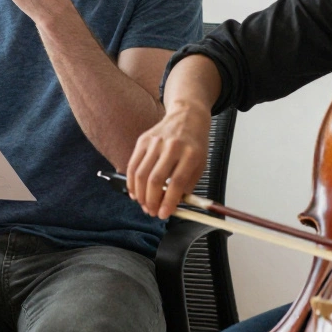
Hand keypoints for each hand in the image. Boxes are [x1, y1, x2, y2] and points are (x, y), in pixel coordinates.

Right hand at [126, 102, 210, 218]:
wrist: (187, 116)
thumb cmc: (194, 143)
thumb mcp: (200, 164)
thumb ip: (187, 186)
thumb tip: (171, 207)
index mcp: (190, 154)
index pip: (177, 182)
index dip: (168, 201)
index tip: (164, 214)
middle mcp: (172, 146)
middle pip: (155, 179)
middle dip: (151, 201)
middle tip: (152, 212)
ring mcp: (155, 142)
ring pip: (141, 174)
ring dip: (140, 194)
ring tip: (144, 205)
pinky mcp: (143, 140)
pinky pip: (133, 165)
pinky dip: (131, 182)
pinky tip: (134, 192)